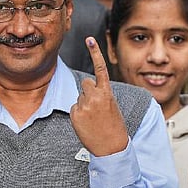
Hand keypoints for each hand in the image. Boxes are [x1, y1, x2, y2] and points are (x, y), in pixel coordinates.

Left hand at [70, 37, 127, 156]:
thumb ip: (101, 94)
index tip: (89, 39)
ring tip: (94, 118)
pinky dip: (79, 114)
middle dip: (88, 91)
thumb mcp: (112, 106)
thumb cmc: (114, 127)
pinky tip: (87, 123)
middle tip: (97, 107)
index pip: (100, 69)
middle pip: (85, 83)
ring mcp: (83, 105)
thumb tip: (87, 89)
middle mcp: (95, 97)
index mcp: (107, 93)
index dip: (95, 53)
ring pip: (80, 96)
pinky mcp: (75, 114)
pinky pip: (74, 108)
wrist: (112, 148)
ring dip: (84, 103)